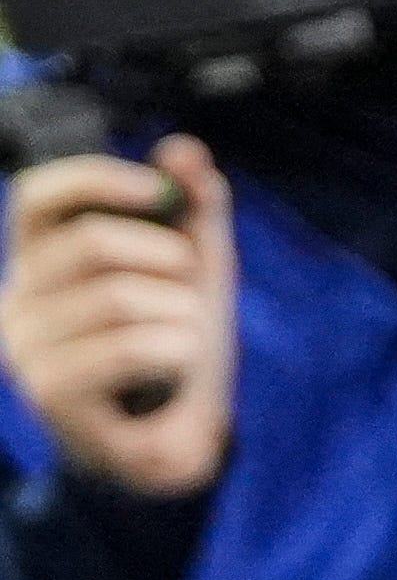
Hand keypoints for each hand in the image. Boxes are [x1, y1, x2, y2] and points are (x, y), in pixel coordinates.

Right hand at [2, 140, 235, 497]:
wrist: (183, 432)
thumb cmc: (177, 341)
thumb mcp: (195, 268)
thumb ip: (193, 208)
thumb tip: (183, 148)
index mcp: (38, 260)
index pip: (37, 196)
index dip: (96, 179)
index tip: (159, 189)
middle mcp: (16, 300)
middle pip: (91, 243)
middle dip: (167, 260)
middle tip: (186, 292)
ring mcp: (25, 349)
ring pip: (119, 297)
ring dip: (180, 314)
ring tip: (182, 338)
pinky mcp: (49, 392)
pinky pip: (128, 347)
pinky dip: (175, 350)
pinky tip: (175, 368)